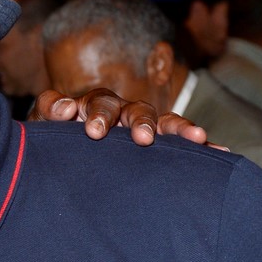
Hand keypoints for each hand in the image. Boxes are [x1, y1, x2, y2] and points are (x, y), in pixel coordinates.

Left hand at [29, 88, 208, 144]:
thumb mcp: (43, 126)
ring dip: (177, 128)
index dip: (95, 112)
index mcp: (91, 107)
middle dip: (140, 122)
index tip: (91, 129)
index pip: (97, 103)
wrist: (62, 158)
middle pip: (134, 109)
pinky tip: (217, 150)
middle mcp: (120, 113)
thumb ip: (49, 110)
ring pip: (162, 121)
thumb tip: (65, 108)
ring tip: (196, 137)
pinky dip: (197, 144)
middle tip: (141, 139)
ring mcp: (139, 127)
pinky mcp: (155, 145)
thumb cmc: (53, 140)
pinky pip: (179, 141)